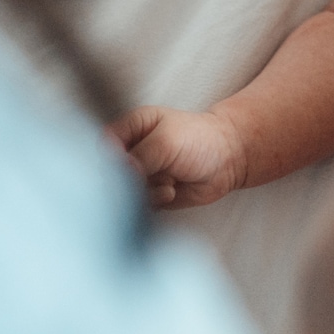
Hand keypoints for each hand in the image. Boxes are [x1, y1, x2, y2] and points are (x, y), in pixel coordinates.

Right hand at [106, 105, 246, 208]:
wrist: (229, 159)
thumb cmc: (199, 139)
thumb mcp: (167, 141)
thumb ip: (139, 156)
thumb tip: (118, 175)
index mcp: (131, 128)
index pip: (103, 145)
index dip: (107, 159)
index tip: (123, 168)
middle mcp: (131, 151)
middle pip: (110, 172)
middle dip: (127, 179)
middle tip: (145, 178)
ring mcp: (140, 174)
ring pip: (124, 191)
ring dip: (144, 191)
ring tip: (168, 181)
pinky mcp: (150, 194)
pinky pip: (139, 205)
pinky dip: (154, 200)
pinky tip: (171, 190)